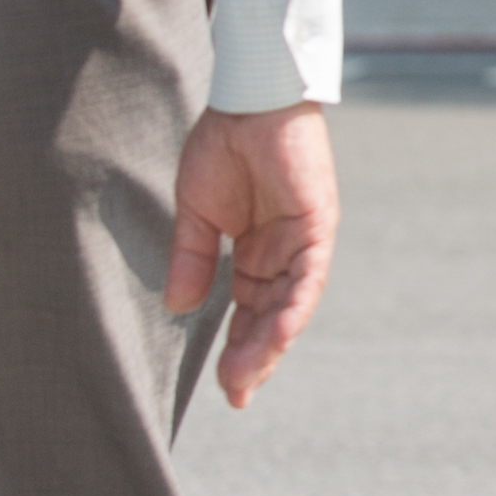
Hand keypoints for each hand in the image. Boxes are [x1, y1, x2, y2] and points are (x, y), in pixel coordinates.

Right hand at [168, 103, 339, 407]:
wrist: (248, 99)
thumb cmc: (223, 146)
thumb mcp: (197, 212)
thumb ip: (192, 258)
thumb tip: (178, 306)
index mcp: (257, 252)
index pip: (250, 310)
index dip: (238, 347)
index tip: (225, 387)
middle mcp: (284, 253)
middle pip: (272, 316)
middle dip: (252, 357)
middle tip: (236, 396)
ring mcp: (303, 241)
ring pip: (291, 305)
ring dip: (270, 342)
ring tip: (246, 378)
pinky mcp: (317, 224)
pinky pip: (307, 275)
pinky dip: (294, 305)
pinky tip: (279, 335)